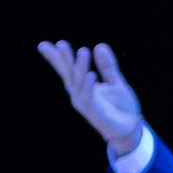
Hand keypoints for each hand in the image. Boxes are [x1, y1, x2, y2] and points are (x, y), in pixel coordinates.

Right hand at [37, 40, 144, 155]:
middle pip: (69, 74)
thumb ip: (107, 66)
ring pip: (78, 83)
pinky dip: (88, 86)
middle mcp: (78, 94)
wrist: (130, 129)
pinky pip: (88, 98)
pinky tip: (91, 74)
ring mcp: (84, 104)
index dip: (54, 58)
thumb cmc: (120, 106)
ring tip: (83, 51)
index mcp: (81, 85)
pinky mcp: (94, 113)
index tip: (42, 45)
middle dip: (64, 59)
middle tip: (61, 44)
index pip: (66, 69)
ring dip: (80, 67)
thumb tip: (100, 45)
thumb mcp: (115, 81)